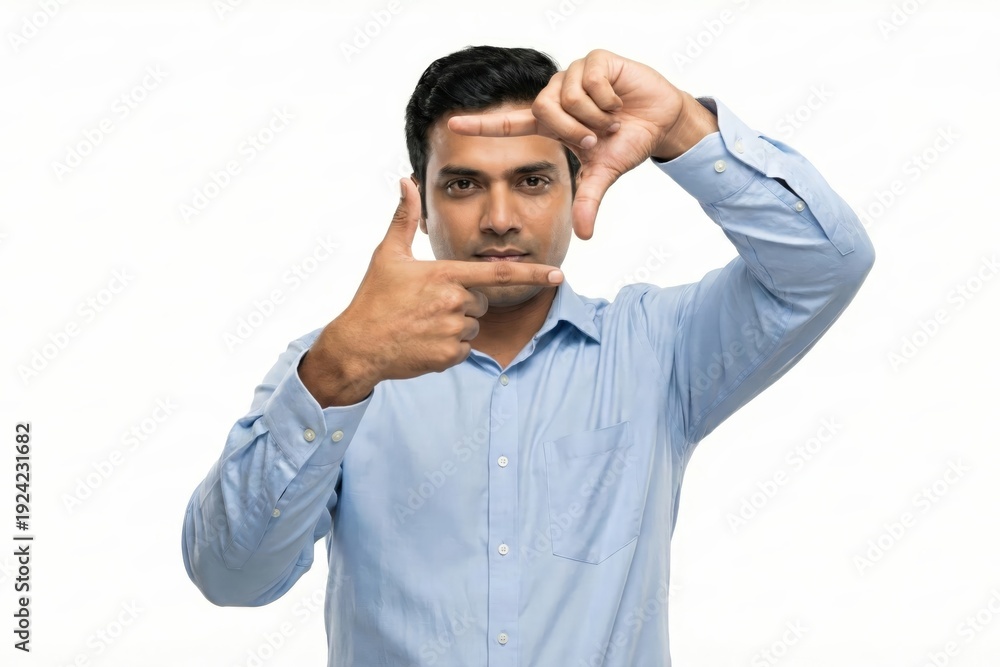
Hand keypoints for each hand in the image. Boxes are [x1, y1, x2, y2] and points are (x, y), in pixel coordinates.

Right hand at [300, 179, 563, 405]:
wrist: (358, 345)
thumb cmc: (373, 298)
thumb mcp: (388, 254)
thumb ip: (404, 217)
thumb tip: (406, 180)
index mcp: (445, 275)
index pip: (498, 273)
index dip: (531, 274)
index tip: (557, 274)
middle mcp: (453, 301)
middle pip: (480, 301)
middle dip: (463, 303)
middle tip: (428, 306)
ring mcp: (452, 331)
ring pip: (472, 326)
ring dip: (455, 327)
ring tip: (423, 324)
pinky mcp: (448, 356)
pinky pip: (464, 350)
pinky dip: (448, 349)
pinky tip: (424, 342)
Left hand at [447, 48, 717, 239]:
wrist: (661, 122)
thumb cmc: (627, 143)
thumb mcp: (604, 174)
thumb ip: (588, 201)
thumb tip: (584, 236)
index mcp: (551, 122)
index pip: (509, 124)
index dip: (481, 126)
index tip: (451, 125)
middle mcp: (557, 96)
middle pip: (544, 109)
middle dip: (572, 129)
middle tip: (595, 137)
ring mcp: (574, 75)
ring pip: (567, 96)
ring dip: (595, 114)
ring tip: (611, 118)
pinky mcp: (594, 59)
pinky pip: (590, 80)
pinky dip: (608, 98)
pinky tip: (619, 100)